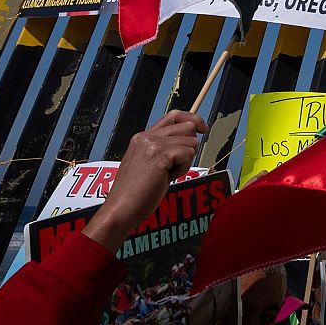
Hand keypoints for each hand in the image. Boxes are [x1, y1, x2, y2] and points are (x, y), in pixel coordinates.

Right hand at [84, 111, 205, 251]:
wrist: (121, 208)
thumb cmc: (136, 194)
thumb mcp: (148, 164)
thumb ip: (163, 149)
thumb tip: (190, 139)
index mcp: (142, 137)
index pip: (174, 116)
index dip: (192, 119)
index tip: (203, 129)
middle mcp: (146, 137)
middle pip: (188, 127)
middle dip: (189, 147)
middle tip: (173, 166)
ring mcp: (152, 144)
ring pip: (191, 142)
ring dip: (185, 161)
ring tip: (165, 175)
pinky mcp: (160, 154)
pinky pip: (188, 154)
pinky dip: (182, 168)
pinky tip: (166, 178)